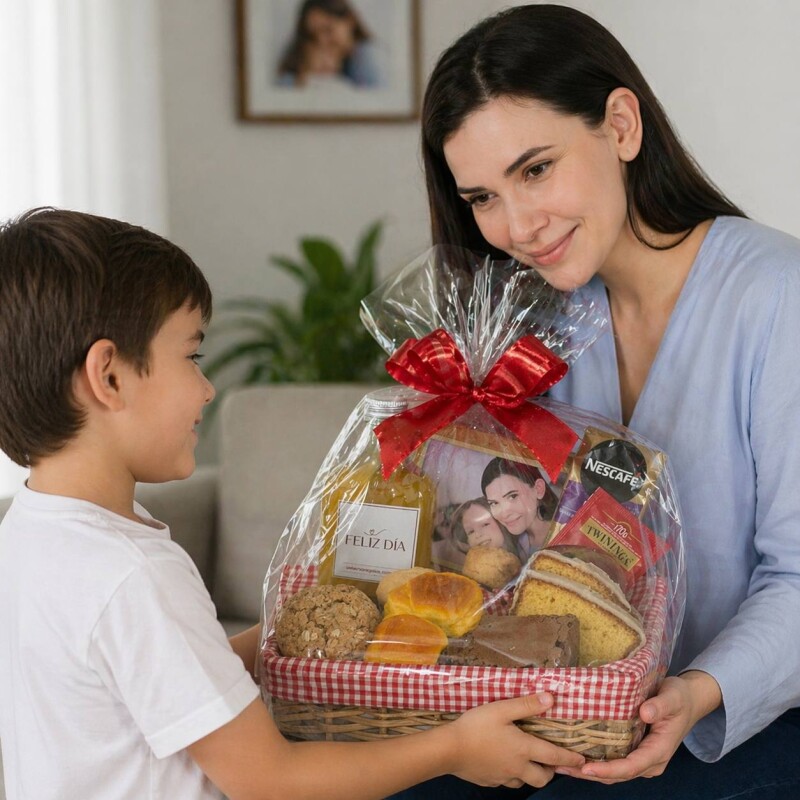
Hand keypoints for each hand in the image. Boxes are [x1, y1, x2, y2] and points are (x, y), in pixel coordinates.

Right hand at [448, 693, 585, 788]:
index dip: (570, 758)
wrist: (449, 750)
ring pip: (525, 782)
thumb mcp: (501, 709)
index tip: (581, 760)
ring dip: (530, 774)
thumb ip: (526, 704)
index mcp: (523, 748)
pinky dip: (511, 775)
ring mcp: (503, 777)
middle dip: (550, 771)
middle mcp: (517, 767)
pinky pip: (507, 782)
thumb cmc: (476, 726)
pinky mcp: (489, 781)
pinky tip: (503, 763)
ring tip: (526, 761)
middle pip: (543, 777)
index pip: (554, 756)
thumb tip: (551, 698)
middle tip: (550, 760)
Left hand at [554, 671, 720, 783]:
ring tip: (561, 764)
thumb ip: (660, 706)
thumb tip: (644, 713)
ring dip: (589, 772)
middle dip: (590, 774)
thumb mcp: (673, 698)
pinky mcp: (635, 752)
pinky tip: (576, 754)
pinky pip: (614, 762)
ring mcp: (642, 759)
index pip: (630, 767)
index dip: (607, 770)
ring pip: (614, 773)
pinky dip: (596, 763)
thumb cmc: (680, 698)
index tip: (586, 768)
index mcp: (659, 752)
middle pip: (617, 775)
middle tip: (561, 766)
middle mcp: (650, 762)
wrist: (689, 700)